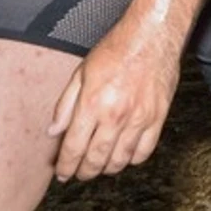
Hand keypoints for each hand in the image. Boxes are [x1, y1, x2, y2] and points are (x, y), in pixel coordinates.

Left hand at [47, 21, 182, 180]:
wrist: (151, 37)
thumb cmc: (116, 50)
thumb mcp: (81, 73)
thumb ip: (65, 104)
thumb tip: (53, 131)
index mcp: (92, 104)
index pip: (74, 147)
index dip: (66, 165)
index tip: (62, 172)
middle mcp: (115, 115)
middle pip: (96, 160)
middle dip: (84, 172)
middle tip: (79, 174)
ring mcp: (139, 119)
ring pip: (120, 160)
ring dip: (107, 169)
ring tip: (99, 166)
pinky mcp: (157, 118)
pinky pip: (144, 152)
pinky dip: (132, 160)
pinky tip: (124, 155)